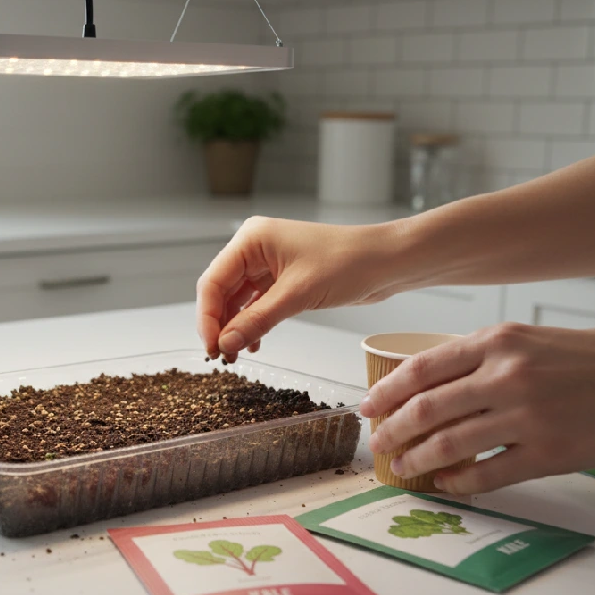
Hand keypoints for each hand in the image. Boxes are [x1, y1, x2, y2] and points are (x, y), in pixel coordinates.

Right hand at [197, 216, 400, 360]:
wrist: (387, 262)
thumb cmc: (348, 263)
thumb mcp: (297, 295)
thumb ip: (257, 321)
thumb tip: (225, 344)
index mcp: (251, 239)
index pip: (213, 281)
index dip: (207, 317)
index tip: (211, 346)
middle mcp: (255, 248)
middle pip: (221, 291)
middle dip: (219, 324)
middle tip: (220, 355)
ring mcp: (268, 264)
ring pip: (237, 300)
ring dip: (235, 327)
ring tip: (234, 355)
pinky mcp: (282, 279)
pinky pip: (256, 304)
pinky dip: (252, 324)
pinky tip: (252, 344)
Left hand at [361, 323, 594, 493]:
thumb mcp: (533, 338)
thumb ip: (484, 357)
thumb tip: (433, 382)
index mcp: (499, 341)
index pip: (422, 368)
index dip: (387, 391)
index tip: (369, 406)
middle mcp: (507, 375)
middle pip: (425, 408)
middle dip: (392, 429)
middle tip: (378, 442)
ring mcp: (527, 416)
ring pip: (448, 444)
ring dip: (417, 459)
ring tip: (402, 466)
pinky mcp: (549, 453)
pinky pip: (487, 474)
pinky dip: (458, 482)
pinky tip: (446, 483)